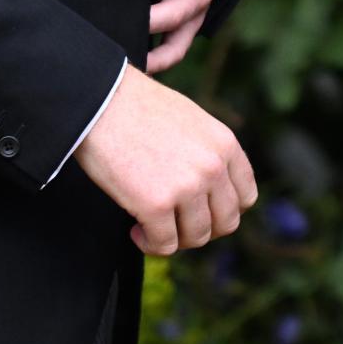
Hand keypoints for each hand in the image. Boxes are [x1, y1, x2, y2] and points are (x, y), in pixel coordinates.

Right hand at [74, 63, 256, 253]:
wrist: (97, 98)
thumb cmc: (135, 106)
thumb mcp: (189, 118)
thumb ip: (208, 151)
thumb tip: (210, 188)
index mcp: (224, 143)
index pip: (245, 196)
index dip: (222, 210)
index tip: (199, 210)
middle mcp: (213, 166)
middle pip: (225, 222)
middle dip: (199, 227)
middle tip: (174, 221)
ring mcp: (187, 186)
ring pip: (196, 237)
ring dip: (174, 237)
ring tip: (150, 222)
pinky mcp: (157, 204)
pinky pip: (164, 245)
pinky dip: (150, 243)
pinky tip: (136, 228)